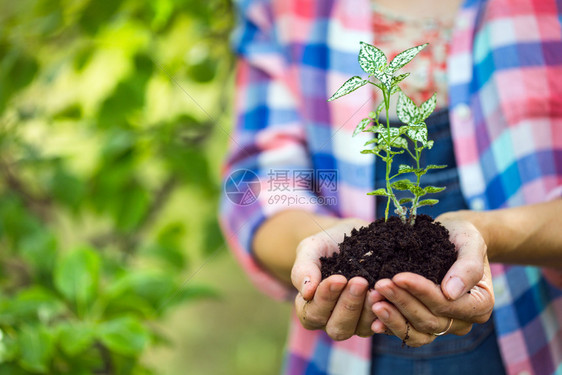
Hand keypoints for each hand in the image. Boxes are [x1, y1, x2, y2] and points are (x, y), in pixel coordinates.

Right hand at [291, 218, 380, 339]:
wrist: (351, 239)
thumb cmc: (325, 244)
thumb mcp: (311, 249)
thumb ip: (304, 268)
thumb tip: (306, 292)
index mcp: (309, 308)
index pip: (314, 313)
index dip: (326, 298)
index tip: (339, 278)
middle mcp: (330, 321)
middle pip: (337, 328)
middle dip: (349, 305)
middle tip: (359, 282)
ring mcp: (355, 324)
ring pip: (360, 329)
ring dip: (368, 310)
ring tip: (376, 289)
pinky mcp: (375, 319)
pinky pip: (381, 323)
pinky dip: (385, 311)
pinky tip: (388, 296)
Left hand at [369, 212, 494, 345]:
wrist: (450, 237)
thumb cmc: (462, 237)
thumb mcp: (470, 242)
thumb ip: (468, 266)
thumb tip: (451, 293)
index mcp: (480, 304)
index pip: (447, 304)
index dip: (422, 292)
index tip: (399, 277)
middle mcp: (462, 320)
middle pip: (430, 320)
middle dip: (403, 302)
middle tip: (379, 284)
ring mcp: (442, 324)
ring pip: (418, 331)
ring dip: (393, 317)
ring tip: (374, 300)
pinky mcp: (423, 323)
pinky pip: (407, 333)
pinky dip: (390, 326)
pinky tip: (373, 318)